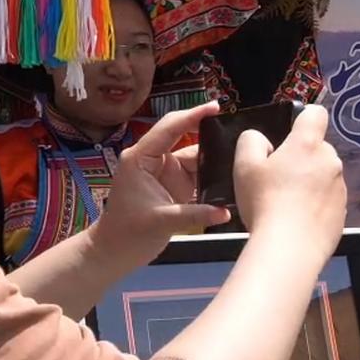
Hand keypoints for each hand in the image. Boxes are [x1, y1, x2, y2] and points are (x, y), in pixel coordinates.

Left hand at [90, 103, 232, 268]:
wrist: (115, 252)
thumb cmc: (127, 234)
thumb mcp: (160, 222)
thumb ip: (194, 215)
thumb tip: (225, 211)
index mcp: (141, 159)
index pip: (169, 129)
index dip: (192, 116)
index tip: (216, 106)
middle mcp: (155, 160)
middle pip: (186, 138)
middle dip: (210, 133)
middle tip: (239, 131)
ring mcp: (167, 172)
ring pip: (197, 157)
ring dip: (216, 158)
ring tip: (243, 156)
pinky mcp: (177, 186)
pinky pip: (200, 174)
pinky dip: (215, 174)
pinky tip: (234, 174)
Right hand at [234, 105, 346, 253]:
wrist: (290, 248)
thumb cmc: (264, 201)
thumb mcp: (244, 166)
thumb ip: (251, 142)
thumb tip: (262, 139)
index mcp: (309, 144)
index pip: (316, 114)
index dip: (302, 119)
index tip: (288, 135)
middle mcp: (331, 161)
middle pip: (318, 149)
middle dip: (301, 157)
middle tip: (277, 178)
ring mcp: (341, 187)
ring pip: (324, 175)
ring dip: (310, 182)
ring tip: (285, 203)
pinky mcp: (343, 212)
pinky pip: (328, 200)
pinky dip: (316, 205)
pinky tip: (297, 220)